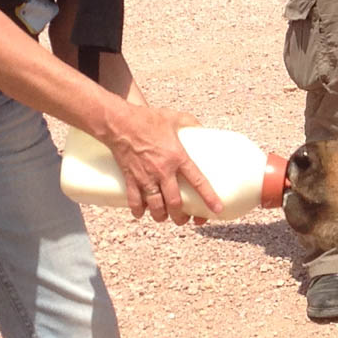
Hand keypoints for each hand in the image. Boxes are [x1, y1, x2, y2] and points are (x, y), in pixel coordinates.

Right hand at [107, 106, 221, 223]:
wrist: (120, 123)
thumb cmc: (148, 119)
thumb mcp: (174, 117)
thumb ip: (190, 123)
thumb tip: (200, 128)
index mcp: (178, 157)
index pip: (198, 181)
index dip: (209, 197)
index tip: (217, 209)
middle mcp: (163, 171)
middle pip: (175, 203)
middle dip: (181, 216)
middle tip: (184, 220)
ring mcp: (146, 177)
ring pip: (156, 206)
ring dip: (161, 216)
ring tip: (164, 218)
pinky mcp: (130, 178)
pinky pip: (134, 201)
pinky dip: (138, 210)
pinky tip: (141, 213)